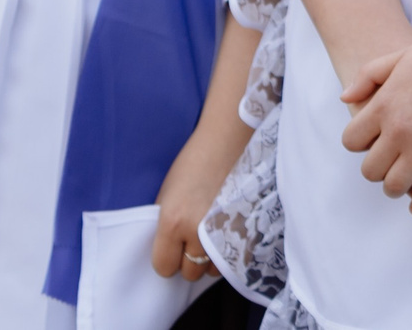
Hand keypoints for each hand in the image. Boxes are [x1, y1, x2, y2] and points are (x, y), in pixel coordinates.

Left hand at [150, 114, 251, 282]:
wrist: (230, 139)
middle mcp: (198, 231)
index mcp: (173, 222)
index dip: (166, 258)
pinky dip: (230, 252)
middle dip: (189, 258)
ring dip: (211, 258)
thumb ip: (165, 227)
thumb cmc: (195, 161)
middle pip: (190, 271)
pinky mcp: (248, 227)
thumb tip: (168, 251)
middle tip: (192, 238)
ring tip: (212, 234)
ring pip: (214, 269)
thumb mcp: (167, 194)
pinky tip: (226, 232)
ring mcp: (226, 231)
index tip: (172, 247)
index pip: (163, 267)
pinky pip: (236, 259)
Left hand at [338, 32, 411, 236]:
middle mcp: (399, 128)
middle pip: (370, 170)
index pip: (351, 142)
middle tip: (389, 168)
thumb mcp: (400, 57)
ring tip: (405, 185)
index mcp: (383, 105)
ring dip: (398, 189)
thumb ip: (368, 76)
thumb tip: (345, 98)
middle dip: (378, 172)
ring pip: (396, 186)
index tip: (373, 146)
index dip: (360, 146)